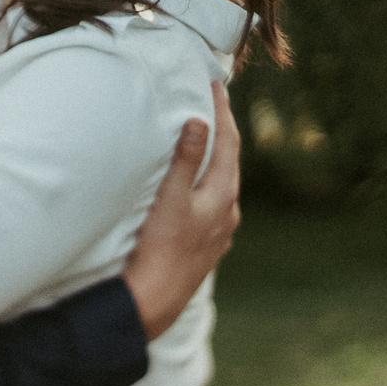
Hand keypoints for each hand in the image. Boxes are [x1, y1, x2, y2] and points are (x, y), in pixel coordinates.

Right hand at [121, 80, 241, 339]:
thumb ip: (185, 159)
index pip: (228, 142)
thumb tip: (199, 121)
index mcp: (224, 195)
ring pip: (223, 183)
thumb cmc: (160, 248)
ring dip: (215, 158)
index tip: (216, 84)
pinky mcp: (208, 245)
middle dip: (222, 131)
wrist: (156, 301)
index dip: (223, 111)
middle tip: (213, 102)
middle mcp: (229, 212)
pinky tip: (197, 187)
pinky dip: (207, 183)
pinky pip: (213, 203)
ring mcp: (220, 231)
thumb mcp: (171, 198)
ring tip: (205, 139)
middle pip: (230, 161)